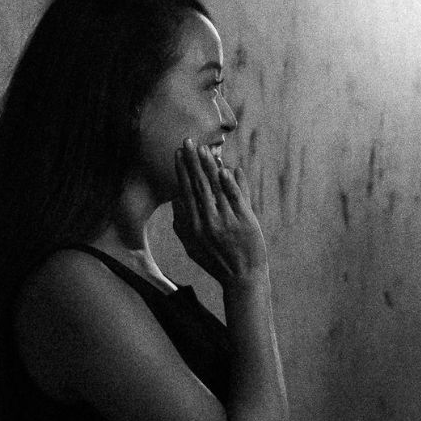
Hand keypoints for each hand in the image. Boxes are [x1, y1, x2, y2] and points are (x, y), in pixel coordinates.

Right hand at [172, 139, 268, 284]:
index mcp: (193, 226)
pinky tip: (225, 170)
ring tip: (204, 149)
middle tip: (188, 141)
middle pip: (198, 186)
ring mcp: (226, 222)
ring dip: (210, 167)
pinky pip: (236, 199)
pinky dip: (230, 184)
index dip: (182, 172)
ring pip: (216, 189)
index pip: (185, 192)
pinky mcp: (244, 222)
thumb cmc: (216, 262)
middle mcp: (207, 222)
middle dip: (192, 162)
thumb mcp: (193, 246)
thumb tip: (176, 200)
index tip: (177, 154)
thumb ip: (183, 223)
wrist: (242, 278)